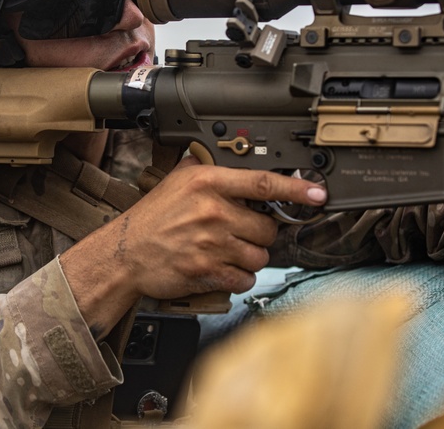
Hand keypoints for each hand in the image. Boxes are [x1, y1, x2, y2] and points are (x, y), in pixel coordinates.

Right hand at [60, 158, 326, 335]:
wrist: (125, 253)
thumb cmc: (152, 218)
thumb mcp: (177, 180)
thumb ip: (209, 169)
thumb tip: (241, 165)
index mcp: (207, 183)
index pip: (262, 183)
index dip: (296, 190)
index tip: (318, 195)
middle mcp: (212, 211)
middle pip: (267, 227)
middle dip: (260, 233)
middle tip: (240, 232)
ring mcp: (212, 243)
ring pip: (259, 255)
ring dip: (250, 257)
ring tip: (227, 251)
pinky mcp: (209, 270)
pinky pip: (245, 278)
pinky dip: (238, 277)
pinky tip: (221, 267)